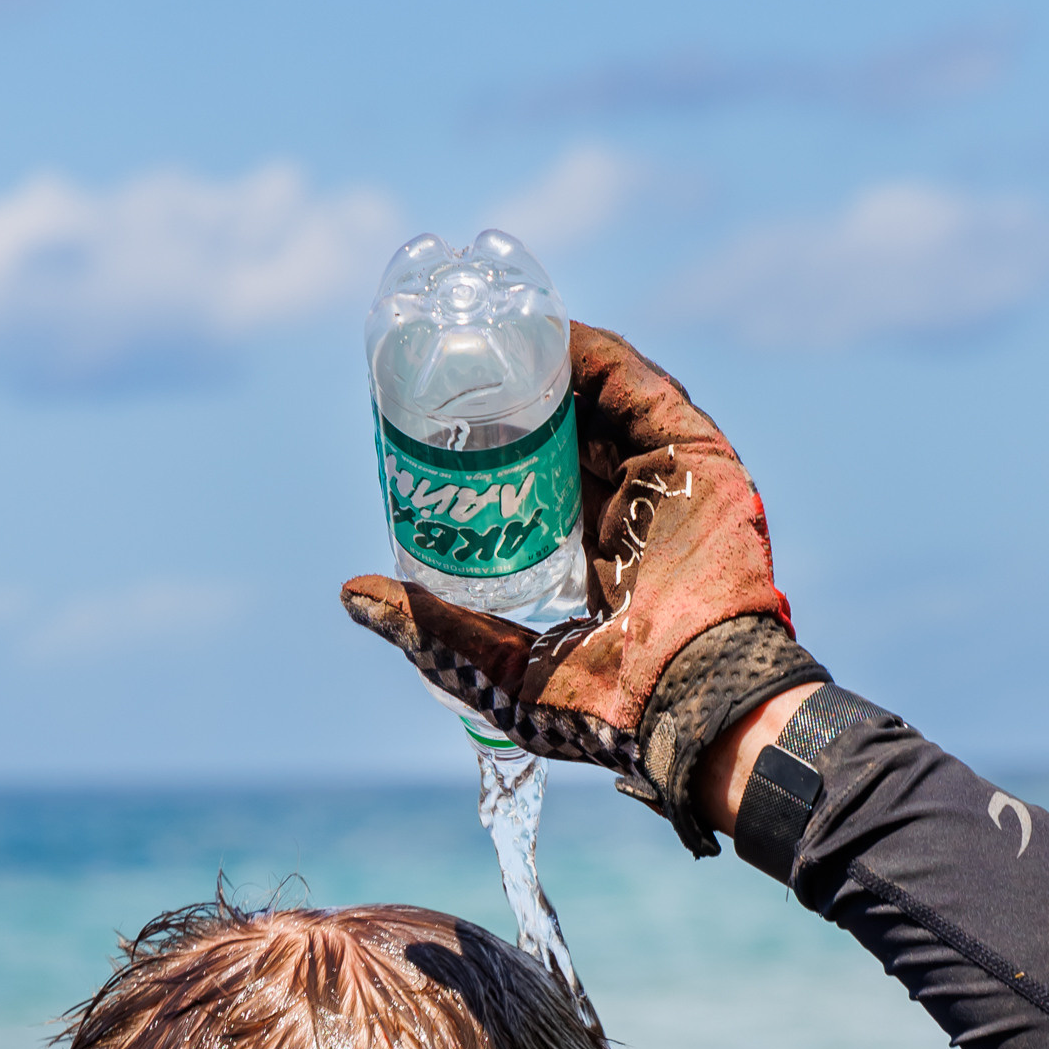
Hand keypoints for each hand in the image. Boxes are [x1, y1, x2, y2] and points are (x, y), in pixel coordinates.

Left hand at [342, 324, 827, 855]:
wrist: (688, 705)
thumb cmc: (607, 711)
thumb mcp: (499, 672)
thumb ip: (433, 631)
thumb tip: (352, 596)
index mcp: (601, 565)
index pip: (542, 489)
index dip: (494, 458)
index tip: (440, 438)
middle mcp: (637, 514)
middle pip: (569, 436)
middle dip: (513, 404)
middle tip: (453, 383)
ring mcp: (668, 481)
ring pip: (602, 402)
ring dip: (548, 367)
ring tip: (490, 342)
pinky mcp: (695, 456)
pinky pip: (638, 386)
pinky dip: (593, 355)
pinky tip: (545, 337)